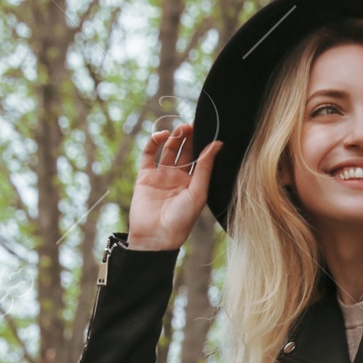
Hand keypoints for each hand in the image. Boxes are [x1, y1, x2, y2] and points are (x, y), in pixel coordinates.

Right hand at [126, 123, 222, 252]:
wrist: (156, 237)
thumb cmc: (181, 220)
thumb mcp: (198, 192)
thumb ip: (205, 167)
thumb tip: (217, 144)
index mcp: (193, 183)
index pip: (199, 158)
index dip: (202, 143)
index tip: (207, 128)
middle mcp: (178, 178)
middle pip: (184, 151)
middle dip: (188, 137)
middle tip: (193, 125)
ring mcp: (161, 176)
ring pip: (168, 149)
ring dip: (174, 137)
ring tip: (180, 130)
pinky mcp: (145, 176)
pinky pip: (149, 154)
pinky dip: (154, 142)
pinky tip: (162, 135)